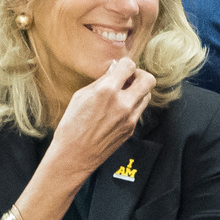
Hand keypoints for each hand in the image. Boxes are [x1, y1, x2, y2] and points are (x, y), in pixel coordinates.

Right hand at [49, 57, 155, 174]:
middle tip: (128, 78)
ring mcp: (130, 118)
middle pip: (148, 80)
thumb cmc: (72, 125)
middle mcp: (122, 103)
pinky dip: (132, 105)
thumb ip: (101, 81)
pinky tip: (119, 108)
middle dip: (139, 75)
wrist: (74, 155)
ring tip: (124, 93)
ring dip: (138, 90)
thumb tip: (114, 70)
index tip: (120, 67)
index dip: (125, 64)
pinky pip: (139, 110)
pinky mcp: (131, 129)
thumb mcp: (81, 96)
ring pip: (147, 95)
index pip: (129, 66)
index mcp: (107, 91)